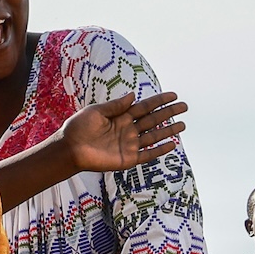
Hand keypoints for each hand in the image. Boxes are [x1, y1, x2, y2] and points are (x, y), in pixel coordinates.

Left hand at [64, 90, 187, 175]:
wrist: (70, 149)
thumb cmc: (79, 128)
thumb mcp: (96, 111)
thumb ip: (116, 105)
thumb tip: (133, 95)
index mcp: (121, 116)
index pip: (145, 107)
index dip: (159, 101)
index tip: (173, 95)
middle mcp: (128, 129)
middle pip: (153, 119)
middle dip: (169, 113)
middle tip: (184, 107)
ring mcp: (130, 144)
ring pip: (154, 136)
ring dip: (169, 131)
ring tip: (183, 125)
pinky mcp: (129, 158)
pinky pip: (148, 154)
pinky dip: (160, 150)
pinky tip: (172, 145)